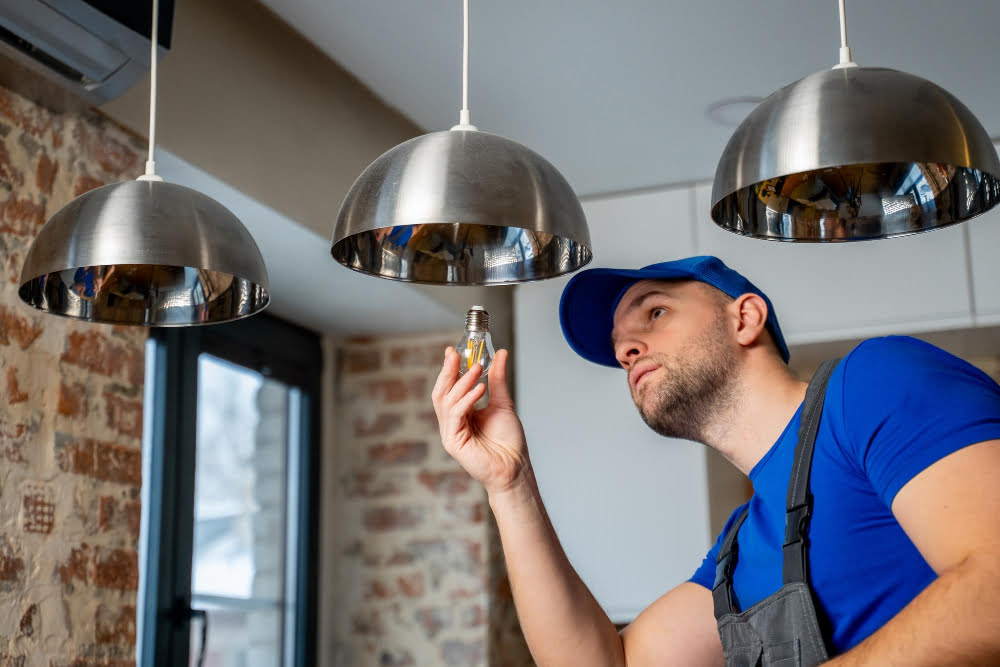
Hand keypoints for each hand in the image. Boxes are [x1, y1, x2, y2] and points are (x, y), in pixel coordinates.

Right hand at [431, 348, 528, 495]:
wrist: (515, 467)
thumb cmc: (509, 442)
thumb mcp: (502, 403)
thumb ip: (497, 380)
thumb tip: (500, 354)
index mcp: (461, 413)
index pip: (449, 387)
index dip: (449, 369)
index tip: (453, 350)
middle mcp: (453, 422)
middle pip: (441, 392)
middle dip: (448, 371)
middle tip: (456, 355)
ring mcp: (451, 432)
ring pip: (446, 401)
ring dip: (461, 383)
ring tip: (476, 370)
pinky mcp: (453, 442)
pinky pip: (455, 415)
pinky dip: (466, 399)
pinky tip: (479, 389)